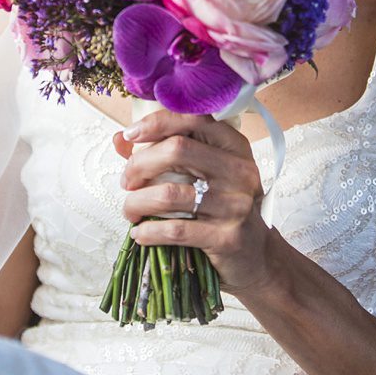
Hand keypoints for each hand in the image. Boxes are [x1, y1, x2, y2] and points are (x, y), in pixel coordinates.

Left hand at [114, 110, 274, 295]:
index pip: (194, 119)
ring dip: (137, 202)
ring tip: (129, 210)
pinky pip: (175, 230)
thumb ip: (162, 153)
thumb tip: (120, 139)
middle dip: (140, 164)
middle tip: (126, 181)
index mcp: (234, 147)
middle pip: (178, 149)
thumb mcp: (203, 174)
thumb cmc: (222, 207)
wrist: (255, 255)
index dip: (157, 122)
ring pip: (170, 193)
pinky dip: (149, 232)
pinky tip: (140, 233)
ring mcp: (235, 204)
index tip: (131, 135)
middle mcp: (239, 170)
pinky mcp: (226, 237)